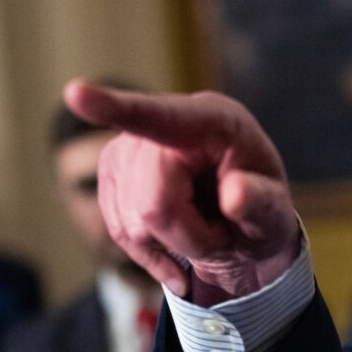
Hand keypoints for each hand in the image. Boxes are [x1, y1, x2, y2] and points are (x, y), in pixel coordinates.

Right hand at [65, 80, 300, 305]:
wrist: (241, 221)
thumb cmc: (261, 209)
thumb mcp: (276, 213)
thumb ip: (263, 204)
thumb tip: (236, 194)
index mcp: (214, 120)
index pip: (162, 117)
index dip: (116, 108)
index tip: (75, 93)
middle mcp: (166, 124)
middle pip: (152, 199)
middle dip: (188, 234)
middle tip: (220, 231)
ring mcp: (130, 147)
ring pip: (133, 221)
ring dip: (172, 243)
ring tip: (204, 229)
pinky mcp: (112, 174)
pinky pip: (119, 230)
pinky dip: (151, 253)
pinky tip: (177, 258)